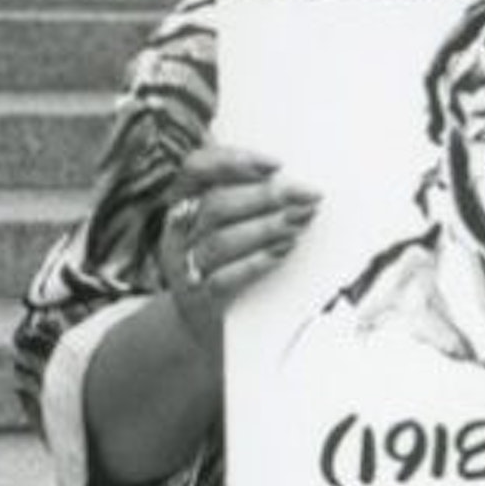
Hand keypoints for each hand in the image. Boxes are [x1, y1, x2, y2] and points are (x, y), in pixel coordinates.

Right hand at [159, 145, 320, 357]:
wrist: (198, 325)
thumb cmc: (222, 261)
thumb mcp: (221, 225)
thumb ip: (241, 197)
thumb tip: (289, 175)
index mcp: (180, 203)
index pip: (196, 168)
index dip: (233, 160)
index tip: (276, 164)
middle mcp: (177, 233)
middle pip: (216, 205)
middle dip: (266, 197)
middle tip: (307, 194)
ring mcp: (185, 268)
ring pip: (220, 241)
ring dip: (265, 228)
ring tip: (300, 221)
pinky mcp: (200, 300)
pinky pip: (224, 279)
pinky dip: (256, 263)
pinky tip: (282, 252)